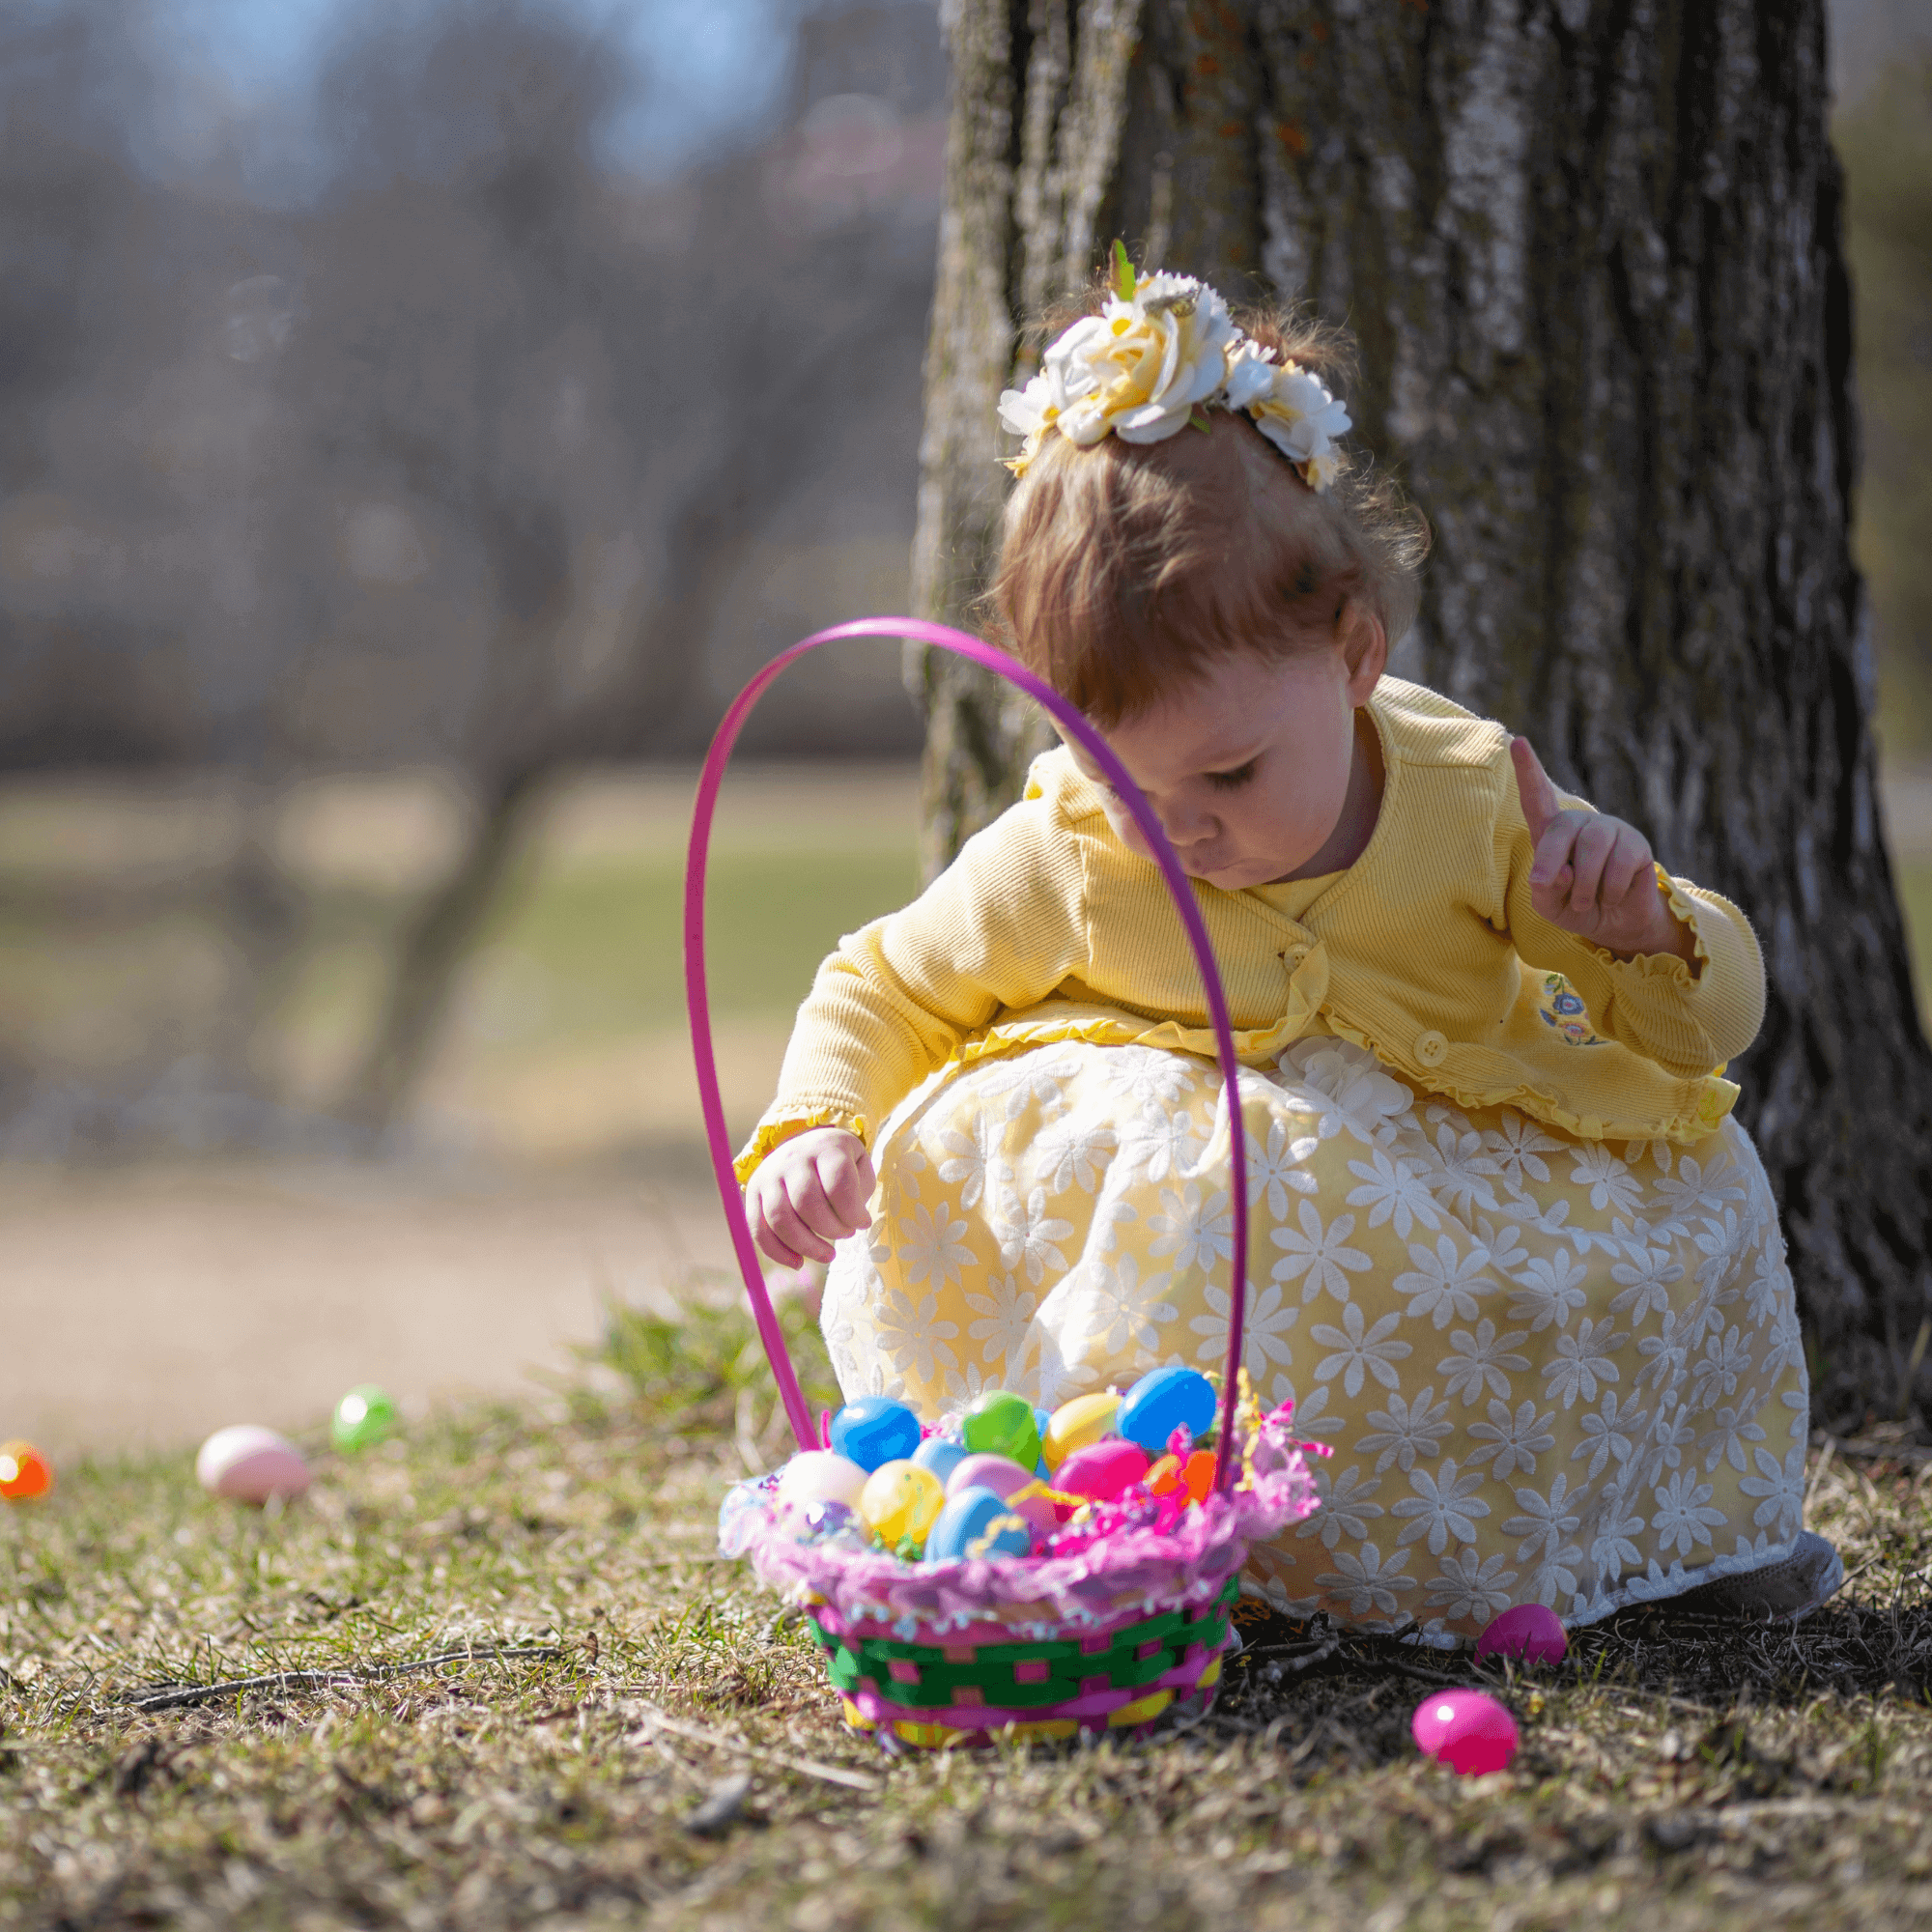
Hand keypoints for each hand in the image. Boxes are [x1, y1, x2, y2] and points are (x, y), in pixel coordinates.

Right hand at [745, 1127, 875, 1268]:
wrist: (806, 1146)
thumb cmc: (839, 1163)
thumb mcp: (858, 1165)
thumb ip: (860, 1190)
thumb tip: (856, 1223)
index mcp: (825, 1147)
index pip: (837, 1183)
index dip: (853, 1212)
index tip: (863, 1223)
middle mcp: (792, 1157)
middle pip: (807, 1202)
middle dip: (831, 1229)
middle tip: (847, 1234)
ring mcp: (769, 1175)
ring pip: (780, 1218)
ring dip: (806, 1246)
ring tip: (828, 1255)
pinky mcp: (753, 1193)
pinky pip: (757, 1229)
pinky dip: (777, 1252)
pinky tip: (798, 1262)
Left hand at [1510, 737, 1691, 960]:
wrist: (1617, 923)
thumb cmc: (1575, 907)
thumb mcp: (1548, 904)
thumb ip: (1545, 889)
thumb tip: (1564, 871)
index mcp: (1551, 833)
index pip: (1537, 797)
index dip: (1528, 770)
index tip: (1517, 742)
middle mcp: (1580, 824)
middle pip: (1560, 829)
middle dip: (1551, 862)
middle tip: (1545, 886)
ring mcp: (1610, 830)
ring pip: (1591, 849)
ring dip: (1584, 886)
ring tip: (1585, 901)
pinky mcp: (1636, 844)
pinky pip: (1619, 867)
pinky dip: (1610, 892)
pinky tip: (1612, 896)